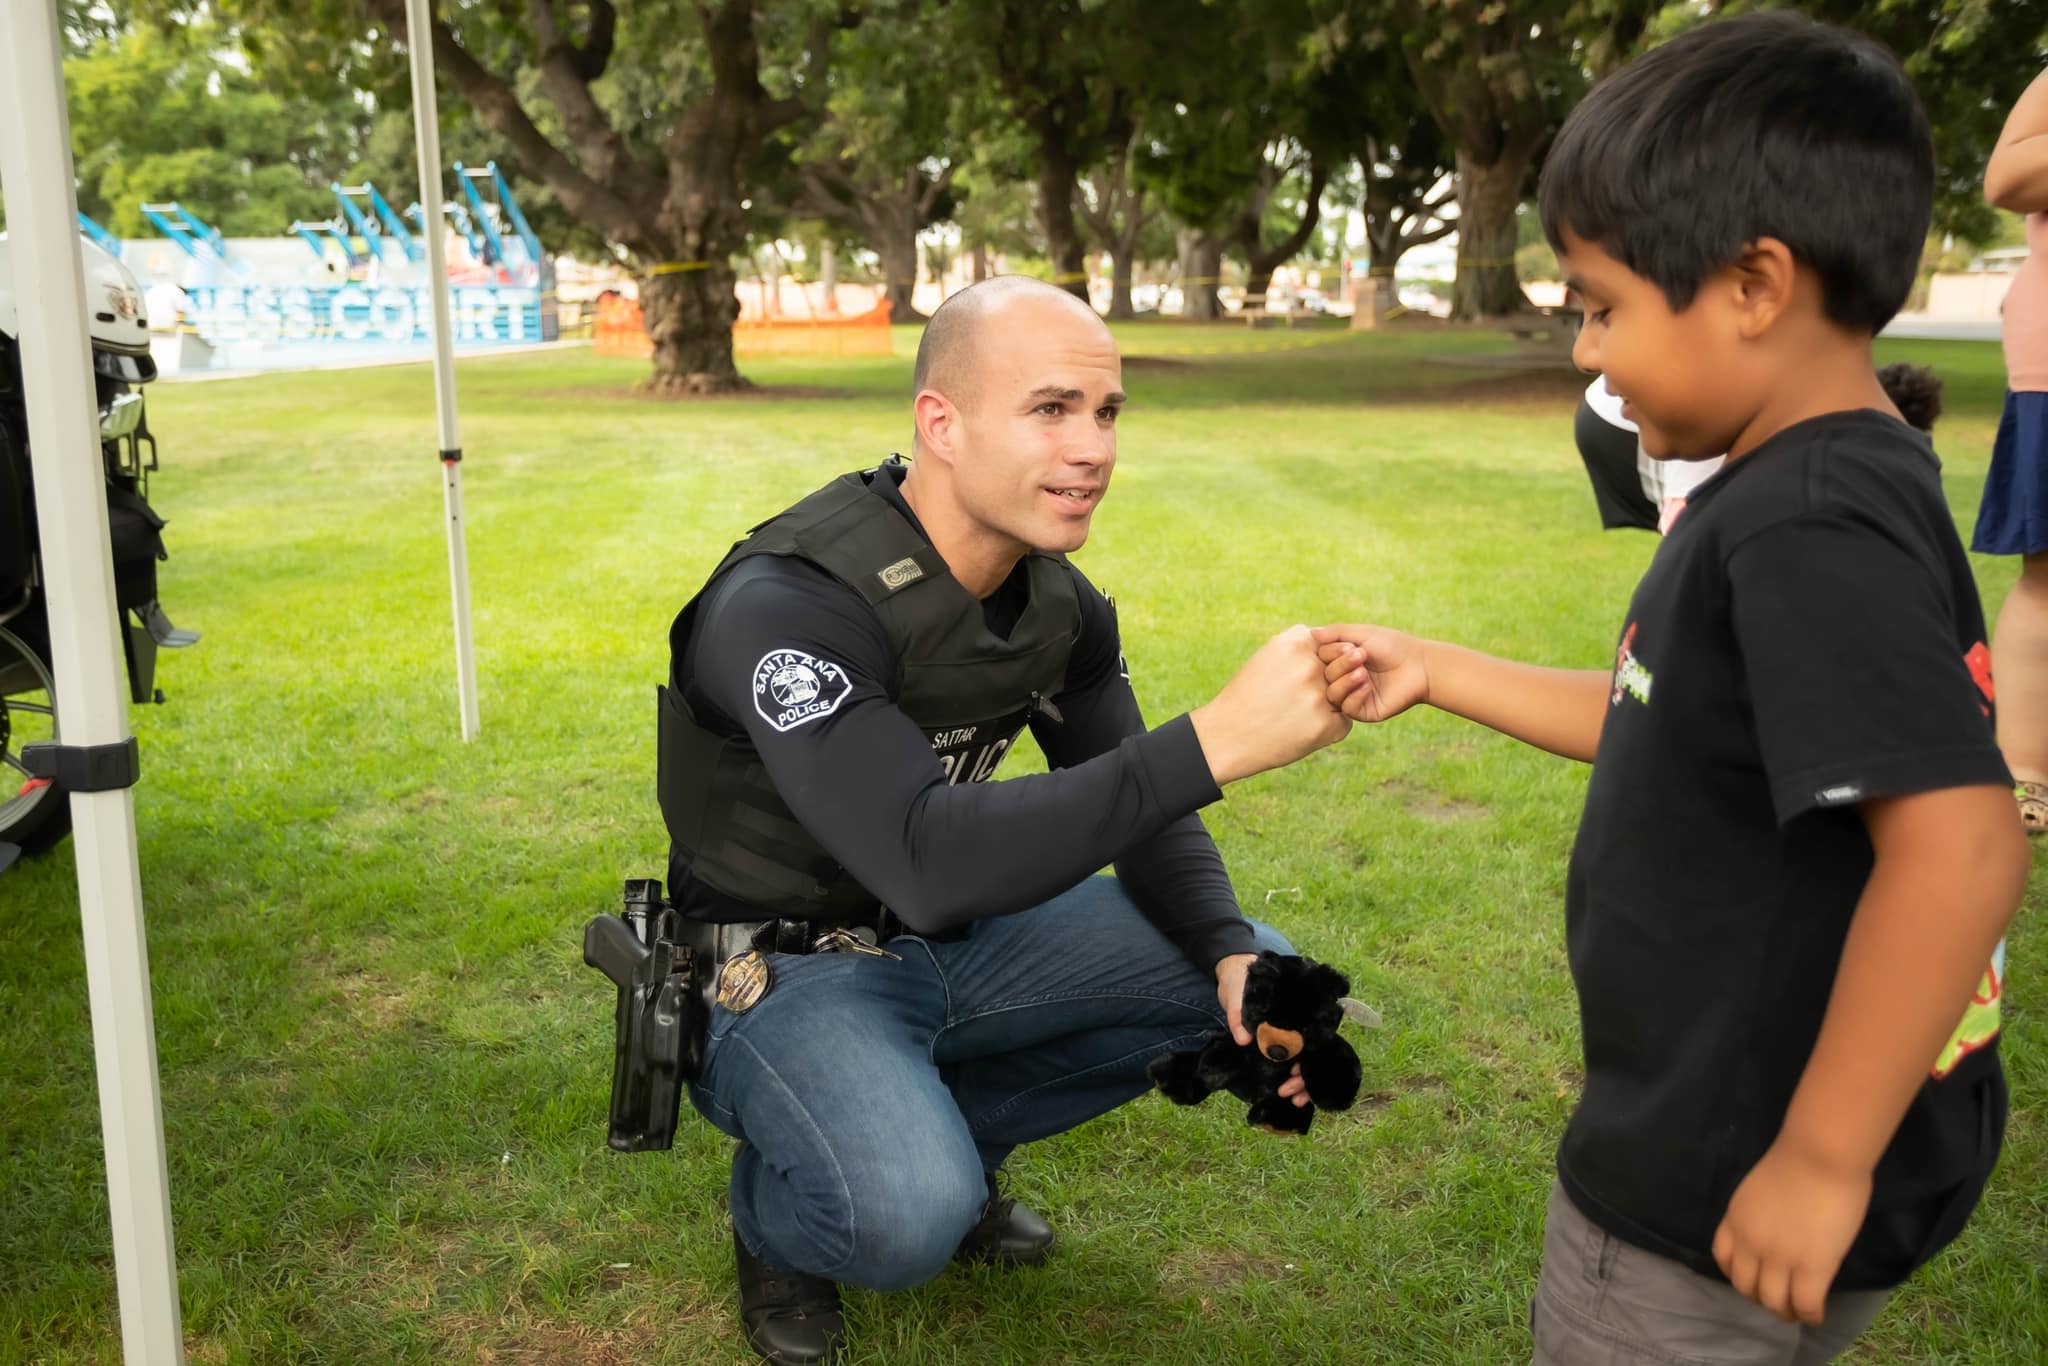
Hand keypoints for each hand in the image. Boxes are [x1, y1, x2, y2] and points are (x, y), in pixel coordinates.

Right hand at [1190, 625, 1350, 785]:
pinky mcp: (1327, 726)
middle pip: (1337, 668)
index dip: (1314, 662)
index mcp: (1294, 643)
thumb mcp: (1266, 657)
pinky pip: (1342, 721)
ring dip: (1329, 704)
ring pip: (1344, 695)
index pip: (1326, 644)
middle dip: (1325, 682)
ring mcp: (1320, 697)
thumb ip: (1298, 647)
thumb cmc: (1247, 696)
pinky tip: (1300, 730)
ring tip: (1297, 713)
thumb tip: (1337, 646)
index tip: (1294, 674)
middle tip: (1295, 696)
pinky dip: (1327, 727)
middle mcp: (1310, 667)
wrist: (1227, 737)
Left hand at [1215, 954, 1311, 1108]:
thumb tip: (1243, 1040)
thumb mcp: (1236, 994)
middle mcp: (1297, 1024)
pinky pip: (1292, 1062)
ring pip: (1307, 1062)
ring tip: (1290, 1098)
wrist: (1235, 974)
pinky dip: (1295, 1080)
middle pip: (1312, 1055)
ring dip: (1303, 1083)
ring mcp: (1289, 1034)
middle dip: (1305, 1078)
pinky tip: (1292, 1096)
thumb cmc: (1240, 981)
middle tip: (1286, 1092)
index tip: (1295, 1076)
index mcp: (1294, 1012)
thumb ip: (1238, 1015)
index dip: (1309, 1062)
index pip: (1312, 1040)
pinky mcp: (1277, 1041)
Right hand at [1313, 624, 1429, 723]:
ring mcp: (1352, 696)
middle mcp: (1344, 678)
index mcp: (1341, 660)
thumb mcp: (1363, 634)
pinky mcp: (1364, 711)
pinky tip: (1368, 686)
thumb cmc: (1393, 646)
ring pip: (1332, 694)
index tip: (1351, 646)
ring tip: (1364, 672)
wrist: (1420, 666)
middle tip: (1361, 655)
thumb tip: (1311, 633)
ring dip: (1345, 681)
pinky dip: (1354, 696)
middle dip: (1341, 665)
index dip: (1331, 653)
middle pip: (1325, 676)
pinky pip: (1347, 709)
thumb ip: (1336, 633)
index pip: (1321, 659)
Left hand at [1712, 1142, 1872, 1323]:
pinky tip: (1818, 1315)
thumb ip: (1759, 1214)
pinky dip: (1811, 1315)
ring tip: (1798, 1312)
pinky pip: (1806, 1305)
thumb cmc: (1797, 1160)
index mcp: (1735, 1220)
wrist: (1820, 1155)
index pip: (1723, 1258)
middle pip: (1745, 1286)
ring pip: (1774, 1302)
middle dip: (1761, 1298)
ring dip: (1786, 1312)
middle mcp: (1750, 1243)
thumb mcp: (1758, 1190)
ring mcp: (1780, 1258)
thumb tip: (1774, 1231)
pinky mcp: (1812, 1267)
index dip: (1737, 1274)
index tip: (1754, 1278)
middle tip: (1780, 1300)